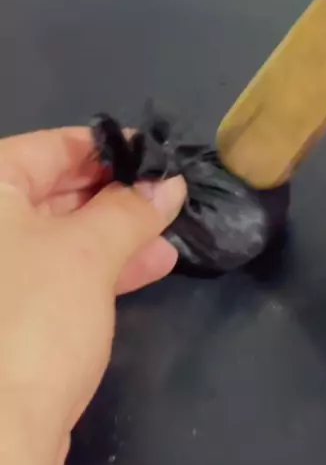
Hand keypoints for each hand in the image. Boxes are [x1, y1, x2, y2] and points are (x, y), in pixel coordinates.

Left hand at [0, 126, 185, 464]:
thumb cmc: (35, 316)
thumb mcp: (90, 252)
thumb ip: (132, 209)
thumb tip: (170, 183)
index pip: (49, 147)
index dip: (108, 147)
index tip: (155, 153)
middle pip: (53, 190)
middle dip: (117, 194)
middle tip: (167, 193)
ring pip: (60, 234)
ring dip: (116, 232)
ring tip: (170, 229)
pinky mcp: (9, 312)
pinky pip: (56, 272)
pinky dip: (101, 266)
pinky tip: (151, 264)